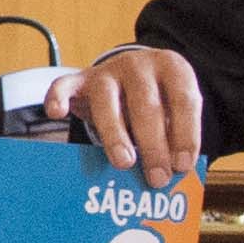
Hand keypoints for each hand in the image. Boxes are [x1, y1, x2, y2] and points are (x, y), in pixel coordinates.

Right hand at [70, 44, 207, 178]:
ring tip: (123, 162)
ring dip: (115, 133)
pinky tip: (57, 113)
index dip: (186, 134)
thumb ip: (176, 136)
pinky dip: (58, 97)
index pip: (184, 101)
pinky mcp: (81, 78)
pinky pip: (65, 85)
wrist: (136, 69)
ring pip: (106, 99)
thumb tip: (174, 173)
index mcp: (173, 69)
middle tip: (156, 177)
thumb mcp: (177, 110)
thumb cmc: (160, 99)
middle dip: (153, 145)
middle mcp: (140, 65)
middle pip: (145, 104)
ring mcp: (108, 70)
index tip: (183, 165)